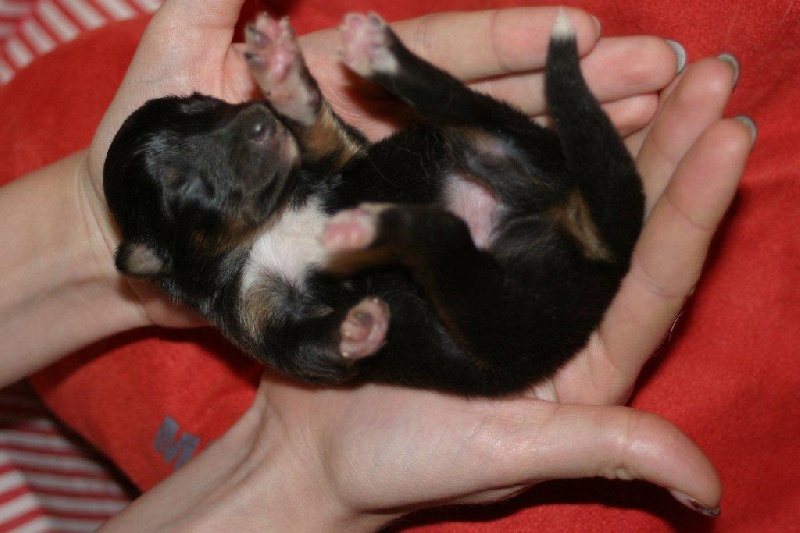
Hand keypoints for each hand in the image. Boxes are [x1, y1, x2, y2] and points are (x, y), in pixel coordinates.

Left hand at [82, 2, 679, 327]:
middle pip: (490, 116)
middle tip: (662, 81)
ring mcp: (384, 200)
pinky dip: (493, 246)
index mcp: (351, 86)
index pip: (448, 59)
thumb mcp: (180, 44)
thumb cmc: (147, 141)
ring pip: (485, 181)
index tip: (589, 29)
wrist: (124, 229)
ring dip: (563, 166)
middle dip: (573, 97)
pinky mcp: (371, 258)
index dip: (517, 45)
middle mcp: (384, 144)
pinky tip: (561, 242)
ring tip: (644, 147)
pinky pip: (437, 252)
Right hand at [231, 56, 750, 529]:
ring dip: (597, 123)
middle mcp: (552, 301)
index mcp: (584, 354)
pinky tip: (533, 85)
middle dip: (667, 142)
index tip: (730, 135)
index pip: (655, 276)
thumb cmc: (404, 464)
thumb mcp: (506, 456)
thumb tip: (708, 491)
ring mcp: (498, 266)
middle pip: (622, 217)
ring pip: (561, 186)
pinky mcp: (444, 244)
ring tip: (635, 60)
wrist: (312, 447)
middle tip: (706, 71)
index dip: (694, 207)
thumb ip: (601, 448)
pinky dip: (508, 132)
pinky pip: (485, 180)